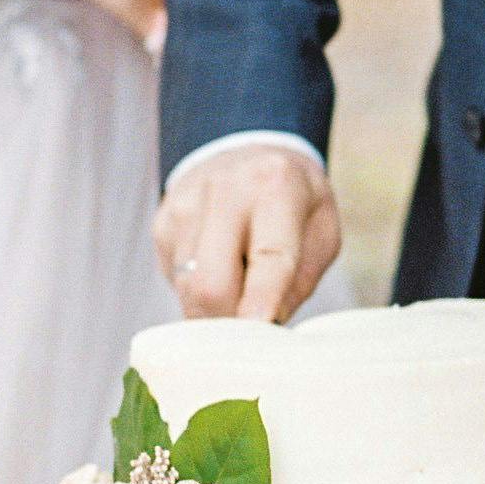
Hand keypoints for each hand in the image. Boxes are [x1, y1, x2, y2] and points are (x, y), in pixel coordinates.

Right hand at [154, 143, 341, 323]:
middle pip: (212, 282)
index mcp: (276, 186)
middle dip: (229, 322)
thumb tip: (267, 327)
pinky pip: (175, 279)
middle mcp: (225, 189)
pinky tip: (220, 268)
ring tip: (241, 293)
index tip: (258, 330)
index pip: (269, 255)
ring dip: (214, 310)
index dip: (262, 299)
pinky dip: (198, 291)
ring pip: (188, 288)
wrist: (248, 150)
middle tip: (251, 333)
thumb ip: (300, 280)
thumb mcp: (321, 231)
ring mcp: (185, 205)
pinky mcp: (163, 223)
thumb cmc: (295, 202)